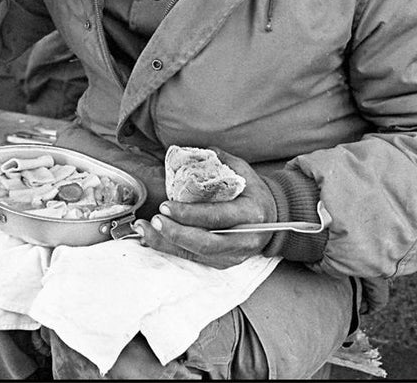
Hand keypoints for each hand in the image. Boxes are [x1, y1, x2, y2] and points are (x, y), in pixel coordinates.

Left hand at [132, 148, 278, 268]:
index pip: (217, 217)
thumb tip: (186, 152)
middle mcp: (244, 239)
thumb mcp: (240, 170)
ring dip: (167, 243)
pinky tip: (151, 238)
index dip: (190, 214)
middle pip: (206, 243)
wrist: (272, 217)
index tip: (166, 205)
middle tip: (155, 219)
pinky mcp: (223, 263)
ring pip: (197, 255)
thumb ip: (216, 160)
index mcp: (251, 214)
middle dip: (176, 233)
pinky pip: (193, 259)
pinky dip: (170, 249)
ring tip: (144, 228)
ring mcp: (234, 255)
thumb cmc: (251, 190)